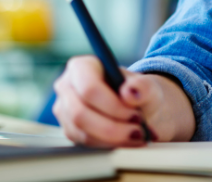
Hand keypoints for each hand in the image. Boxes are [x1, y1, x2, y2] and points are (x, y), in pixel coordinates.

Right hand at [52, 56, 194, 146]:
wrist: (135, 105)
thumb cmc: (137, 90)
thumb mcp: (147, 85)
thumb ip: (142, 86)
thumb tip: (129, 92)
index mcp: (81, 66)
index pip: (89, 88)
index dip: (112, 106)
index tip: (136, 116)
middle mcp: (67, 86)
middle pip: (81, 114)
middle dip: (113, 127)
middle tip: (139, 131)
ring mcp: (65, 109)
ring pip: (83, 132)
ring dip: (114, 138)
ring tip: (139, 136)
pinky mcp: (70, 129)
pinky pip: (86, 143)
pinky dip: (111, 144)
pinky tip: (129, 140)